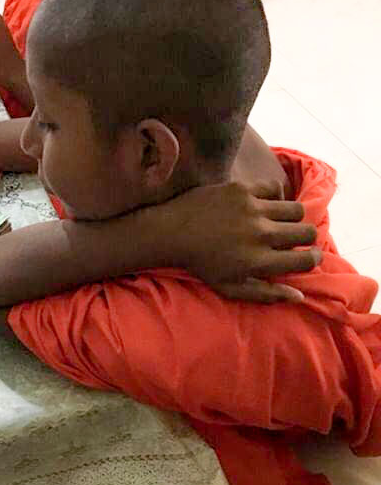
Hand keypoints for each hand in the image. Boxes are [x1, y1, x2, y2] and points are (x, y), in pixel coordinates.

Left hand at [168, 180, 320, 301]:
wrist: (171, 233)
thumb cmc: (201, 264)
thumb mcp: (230, 288)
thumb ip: (266, 294)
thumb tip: (299, 296)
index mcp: (258, 262)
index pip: (305, 259)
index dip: (313, 258)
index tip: (309, 256)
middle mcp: (260, 235)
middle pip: (307, 232)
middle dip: (307, 239)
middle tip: (296, 240)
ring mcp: (252, 209)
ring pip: (296, 210)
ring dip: (294, 218)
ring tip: (283, 222)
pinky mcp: (242, 189)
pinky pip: (275, 188)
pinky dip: (276, 197)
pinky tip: (267, 205)